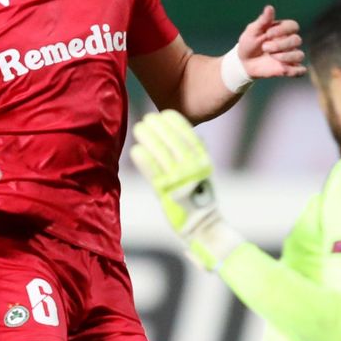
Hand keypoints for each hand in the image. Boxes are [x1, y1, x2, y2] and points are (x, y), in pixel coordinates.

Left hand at [129, 111, 241, 269]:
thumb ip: (199, 156)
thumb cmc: (201, 199)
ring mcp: (180, 182)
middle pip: (173, 142)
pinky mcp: (167, 195)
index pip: (190, 137)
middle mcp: (193, 170)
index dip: (176, 123)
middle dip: (159, 128)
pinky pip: (154, 174)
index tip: (165, 113)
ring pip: (162, 154)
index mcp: (204, 163)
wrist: (204, 226)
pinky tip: (135, 150)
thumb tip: (197, 136)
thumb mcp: (205, 174)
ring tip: (139, 128)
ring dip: (149, 138)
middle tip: (146, 119)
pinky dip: (144, 161)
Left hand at [234, 6, 304, 79]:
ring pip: (299, 55)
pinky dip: (295, 71)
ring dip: (286, 57)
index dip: (283, 30)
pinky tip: (283, 69)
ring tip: (272, 57)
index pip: (293, 26)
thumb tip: (269, 7)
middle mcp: (289, 42)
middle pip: (297, 40)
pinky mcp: (288, 69)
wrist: (243, 62)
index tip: (267, 34)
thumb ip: (263, 21)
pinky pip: (300, 71)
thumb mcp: (252, 31)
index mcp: (283, 30)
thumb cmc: (249, 43)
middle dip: (281, 44)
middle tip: (265, 47)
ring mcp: (290, 56)